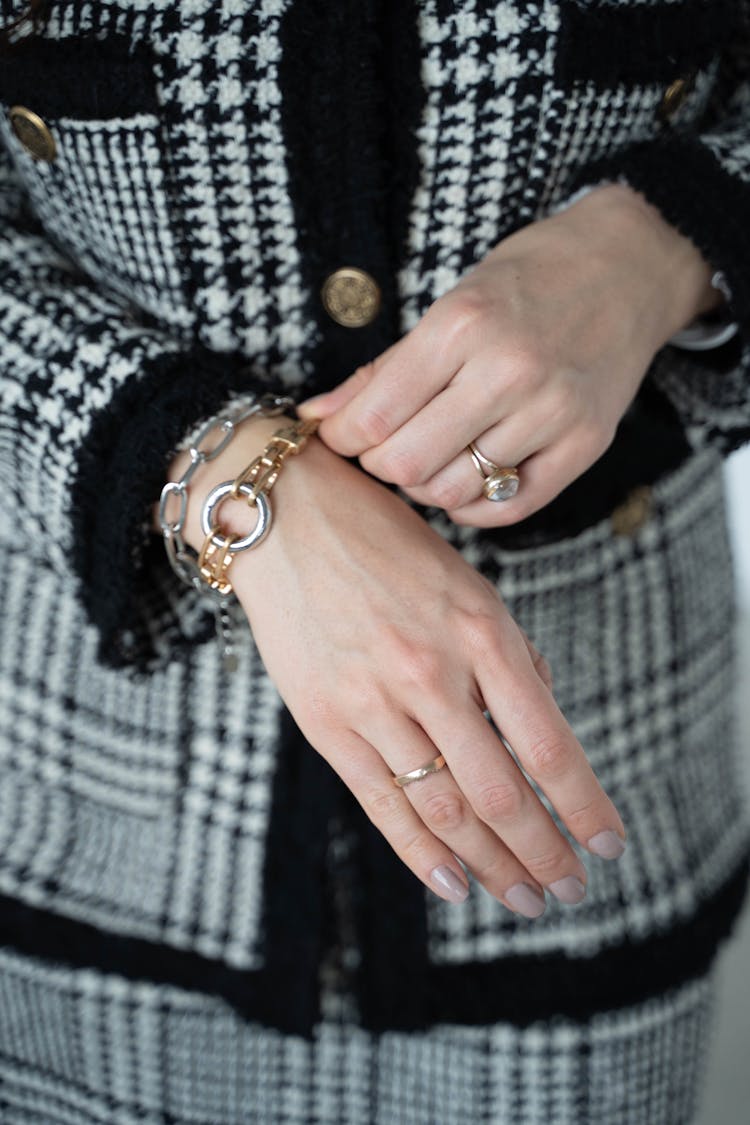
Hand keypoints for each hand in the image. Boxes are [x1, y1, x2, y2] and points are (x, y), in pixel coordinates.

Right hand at [181, 421, 626, 915]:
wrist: (284, 518)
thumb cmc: (385, 543)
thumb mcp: (468, 582)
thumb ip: (509, 655)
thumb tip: (539, 726)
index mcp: (482, 632)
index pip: (549, 745)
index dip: (584, 806)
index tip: (609, 844)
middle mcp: (433, 673)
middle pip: (502, 794)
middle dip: (545, 854)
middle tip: (570, 891)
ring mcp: (374, 701)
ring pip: (446, 810)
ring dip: (493, 865)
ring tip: (525, 898)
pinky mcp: (326, 721)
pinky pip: (382, 802)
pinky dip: (422, 852)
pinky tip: (455, 884)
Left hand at [299, 183, 718, 526]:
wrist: (628, 265)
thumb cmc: (528, 280)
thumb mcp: (449, 305)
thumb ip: (382, 371)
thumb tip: (315, 417)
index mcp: (461, 326)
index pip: (374, 417)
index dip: (344, 438)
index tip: (344, 435)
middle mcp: (508, 370)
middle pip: (407, 463)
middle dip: (382, 464)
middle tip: (387, 446)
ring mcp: (552, 411)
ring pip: (454, 492)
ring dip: (427, 484)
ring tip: (431, 457)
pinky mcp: (585, 443)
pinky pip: (509, 507)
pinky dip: (474, 506)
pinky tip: (467, 480)